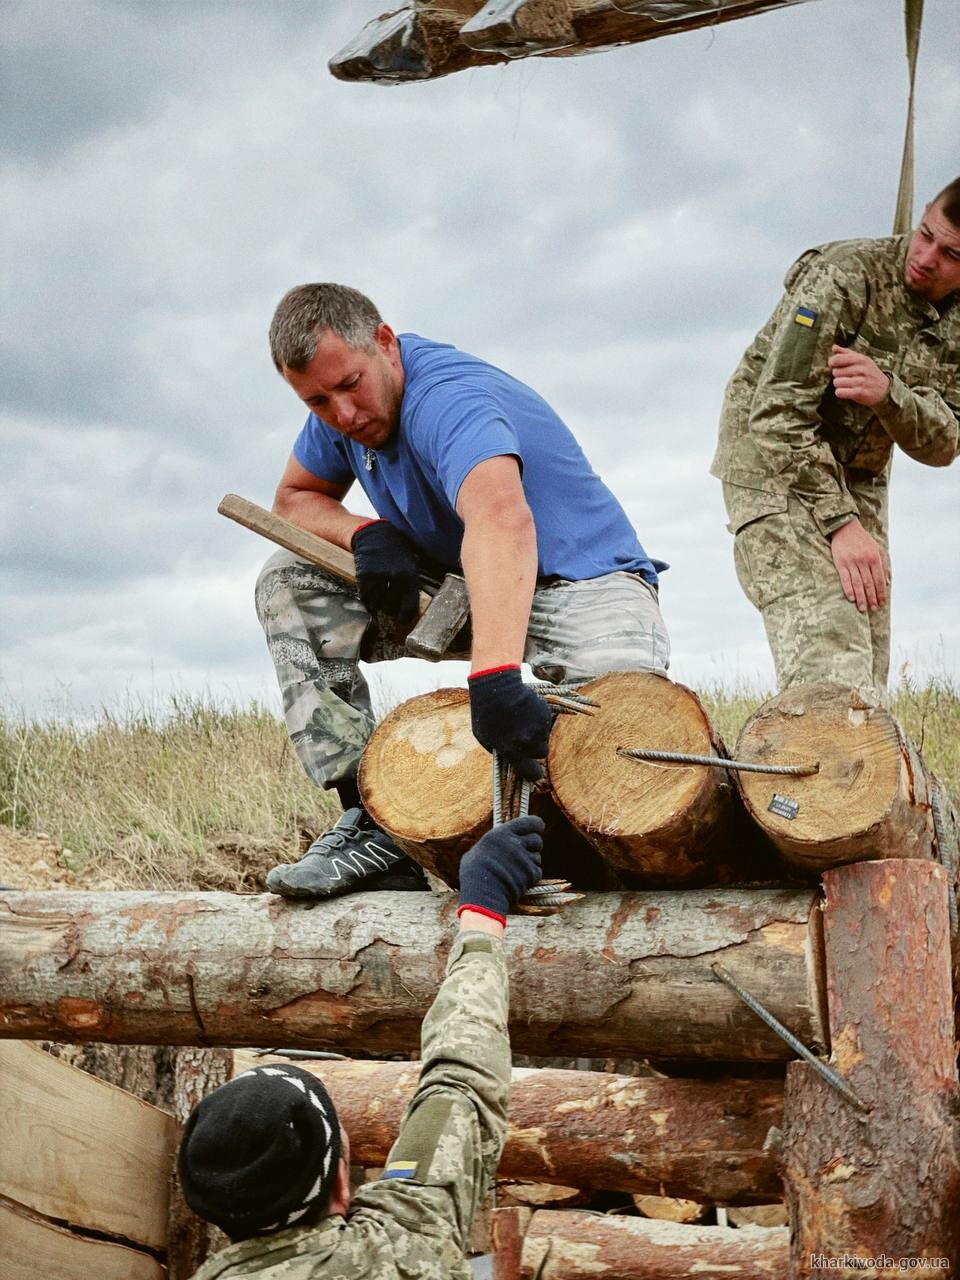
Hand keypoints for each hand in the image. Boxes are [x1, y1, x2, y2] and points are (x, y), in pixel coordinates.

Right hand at [351, 520, 419, 621]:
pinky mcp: (365, 576)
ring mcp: (379, 577)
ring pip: (378, 602)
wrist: (374, 534)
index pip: (410, 603)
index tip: (402, 621)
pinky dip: (368, 598)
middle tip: (390, 609)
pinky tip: (371, 592)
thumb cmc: (395, 549)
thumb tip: (411, 604)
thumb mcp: (409, 563)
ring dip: (379, 603)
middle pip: (393, 606)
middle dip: (391, 610)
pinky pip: (366, 596)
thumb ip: (410, 582)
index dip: (406, 616)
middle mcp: (396, 576)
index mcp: (410, 574)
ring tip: (380, 595)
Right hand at [458, 815, 544, 922]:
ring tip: (517, 870)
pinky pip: (537, 872)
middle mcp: (516, 843)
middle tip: (526, 852)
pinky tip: (519, 880)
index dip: (536, 825)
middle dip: (533, 846)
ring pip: (537, 857)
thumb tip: (494, 843)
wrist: (482, 893)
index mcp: (502, 833)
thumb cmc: (474, 873)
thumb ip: (492, 844)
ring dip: (530, 862)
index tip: (538, 827)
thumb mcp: (477, 850)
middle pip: (537, 839)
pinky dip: (531, 876)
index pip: (529, 822)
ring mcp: (525, 859)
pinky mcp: (531, 874)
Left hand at [468, 666, 552, 781]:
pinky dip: (539, 720)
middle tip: (525, 737)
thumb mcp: (485, 738)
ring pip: (544, 737)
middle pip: (541, 753)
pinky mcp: (544, 715)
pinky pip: (546, 724)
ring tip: (522, 720)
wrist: (496, 687)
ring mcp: (537, 728)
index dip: (533, 773)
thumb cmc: (485, 713)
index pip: (531, 773)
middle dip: (535, 748)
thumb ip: (500, 752)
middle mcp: (526, 742)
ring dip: (537, 733)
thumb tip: (512, 762)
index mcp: (511, 751)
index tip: (534, 771)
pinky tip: (526, 711)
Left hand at [828, 345, 890, 406]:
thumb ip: (846, 353)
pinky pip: (839, 392)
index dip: (832, 362)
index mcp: (861, 359)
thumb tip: (834, 347)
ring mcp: (860, 381)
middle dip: (839, 375)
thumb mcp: (861, 360)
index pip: (837, 359)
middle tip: (848, 377)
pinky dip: (841, 393)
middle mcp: (861, 369)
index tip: (834, 365)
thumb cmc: (868, 372)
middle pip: (835, 372)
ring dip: (840, 385)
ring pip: (836, 382)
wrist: (884, 389)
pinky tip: (848, 391)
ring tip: (849, 384)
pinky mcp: (858, 393)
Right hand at [829, 518, 888, 612]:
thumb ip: (884, 565)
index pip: (879, 579)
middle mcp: (864, 560)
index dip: (881, 592)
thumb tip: (887, 582)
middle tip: (874, 608)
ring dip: (861, 597)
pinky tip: (851, 598)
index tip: (882, 602)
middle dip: (872, 597)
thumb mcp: (877, 549)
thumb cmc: (863, 539)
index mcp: (874, 557)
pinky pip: (845, 579)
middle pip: (869, 583)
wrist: (845, 528)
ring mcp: (851, 562)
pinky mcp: (840, 563)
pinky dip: (849, 589)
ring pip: (858, 583)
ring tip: (862, 608)